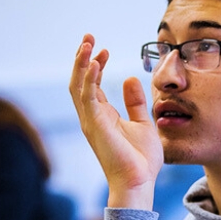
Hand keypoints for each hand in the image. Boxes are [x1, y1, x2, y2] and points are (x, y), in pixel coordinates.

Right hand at [69, 34, 163, 208]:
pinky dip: (89, 78)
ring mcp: (91, 121)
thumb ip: (135, 102)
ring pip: (78, 85)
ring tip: (88, 43)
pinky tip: (94, 63)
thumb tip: (130, 79)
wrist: (139, 182)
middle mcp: (92, 116)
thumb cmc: (141, 160)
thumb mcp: (143, 123)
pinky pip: (87, 97)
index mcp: (102, 116)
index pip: (92, 84)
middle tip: (88, 37)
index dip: (95, 65)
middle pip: (79, 81)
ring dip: (81, 63)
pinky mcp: (95, 125)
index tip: (104, 49)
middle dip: (82, 58)